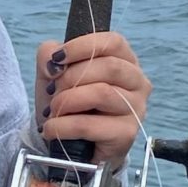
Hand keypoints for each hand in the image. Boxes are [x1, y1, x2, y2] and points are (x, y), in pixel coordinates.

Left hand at [35, 33, 152, 165]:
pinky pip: (89, 125)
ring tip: (52, 111)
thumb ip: (50, 56)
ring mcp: (135, 109)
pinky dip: (62, 126)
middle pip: (109, 67)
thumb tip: (54, 61)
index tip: (57, 58)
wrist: (69, 145)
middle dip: (71, 77)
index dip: (82, 46)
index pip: (112, 42)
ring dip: (67, 101)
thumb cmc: (67, 103)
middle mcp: (137, 82)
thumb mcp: (53, 73)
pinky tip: (50, 129)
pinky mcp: (126, 134)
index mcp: (125, 60)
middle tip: (52, 91)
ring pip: (102, 93)